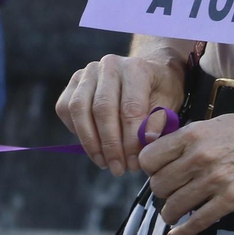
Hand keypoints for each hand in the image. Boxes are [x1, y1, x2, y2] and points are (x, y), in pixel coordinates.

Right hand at [56, 51, 186, 176]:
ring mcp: (88, 71)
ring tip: (104, 163)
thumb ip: (158, 122)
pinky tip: (93, 146)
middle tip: (118, 169)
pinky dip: (76, 131)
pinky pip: (65, 108)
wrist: (147, 74)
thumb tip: (146, 140)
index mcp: (136, 68)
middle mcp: (110, 65)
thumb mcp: (168, 106)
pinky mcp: (74, 82)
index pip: (130, 108)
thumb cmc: (158, 93)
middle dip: (110, 145)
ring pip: (79, 108)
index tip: (134, 164)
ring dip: (90, 142)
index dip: (130, 141)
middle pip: (102, 109)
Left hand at [140, 112, 233, 234]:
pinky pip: (196, 222)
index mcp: (194, 134)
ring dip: (171, 213)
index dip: (150, 168)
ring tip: (176, 211)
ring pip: (173, 207)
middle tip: (172, 191)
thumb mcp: (218, 123)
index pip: (149, 158)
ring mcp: (215, 180)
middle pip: (158, 185)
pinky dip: (182, 233)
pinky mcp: (231, 200)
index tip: (158, 172)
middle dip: (162, 192)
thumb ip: (190, 137)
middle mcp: (200, 156)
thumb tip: (165, 152)